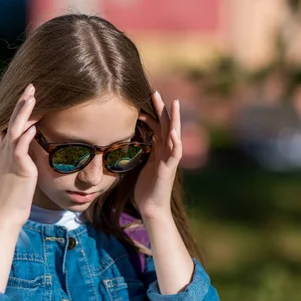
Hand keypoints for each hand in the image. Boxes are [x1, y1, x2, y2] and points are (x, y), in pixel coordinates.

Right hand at [0, 83, 40, 226]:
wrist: (5, 214)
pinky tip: (34, 125)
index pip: (11, 125)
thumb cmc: (11, 197)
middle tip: (31, 87)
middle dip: (21, 103)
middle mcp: (4, 152)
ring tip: (31, 96)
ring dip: (23, 112)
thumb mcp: (10, 172)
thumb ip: (13, 156)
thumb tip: (15, 142)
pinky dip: (26, 135)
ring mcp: (10, 158)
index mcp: (4, 152)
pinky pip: (21, 147)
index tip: (28, 96)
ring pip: (15, 129)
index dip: (19, 110)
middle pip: (12, 121)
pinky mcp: (18, 167)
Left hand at [134, 91, 181, 219]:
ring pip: (174, 135)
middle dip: (161, 108)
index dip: (151, 113)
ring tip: (173, 104)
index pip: (156, 127)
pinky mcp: (169, 170)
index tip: (141, 100)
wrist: (152, 208)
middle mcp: (166, 152)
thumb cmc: (145, 188)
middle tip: (155, 91)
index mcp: (158, 150)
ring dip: (174, 119)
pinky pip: (175, 154)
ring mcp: (169, 160)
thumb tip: (124, 141)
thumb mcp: (140, 165)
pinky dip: (176, 143)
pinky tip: (174, 133)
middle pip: (165, 125)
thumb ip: (138, 152)